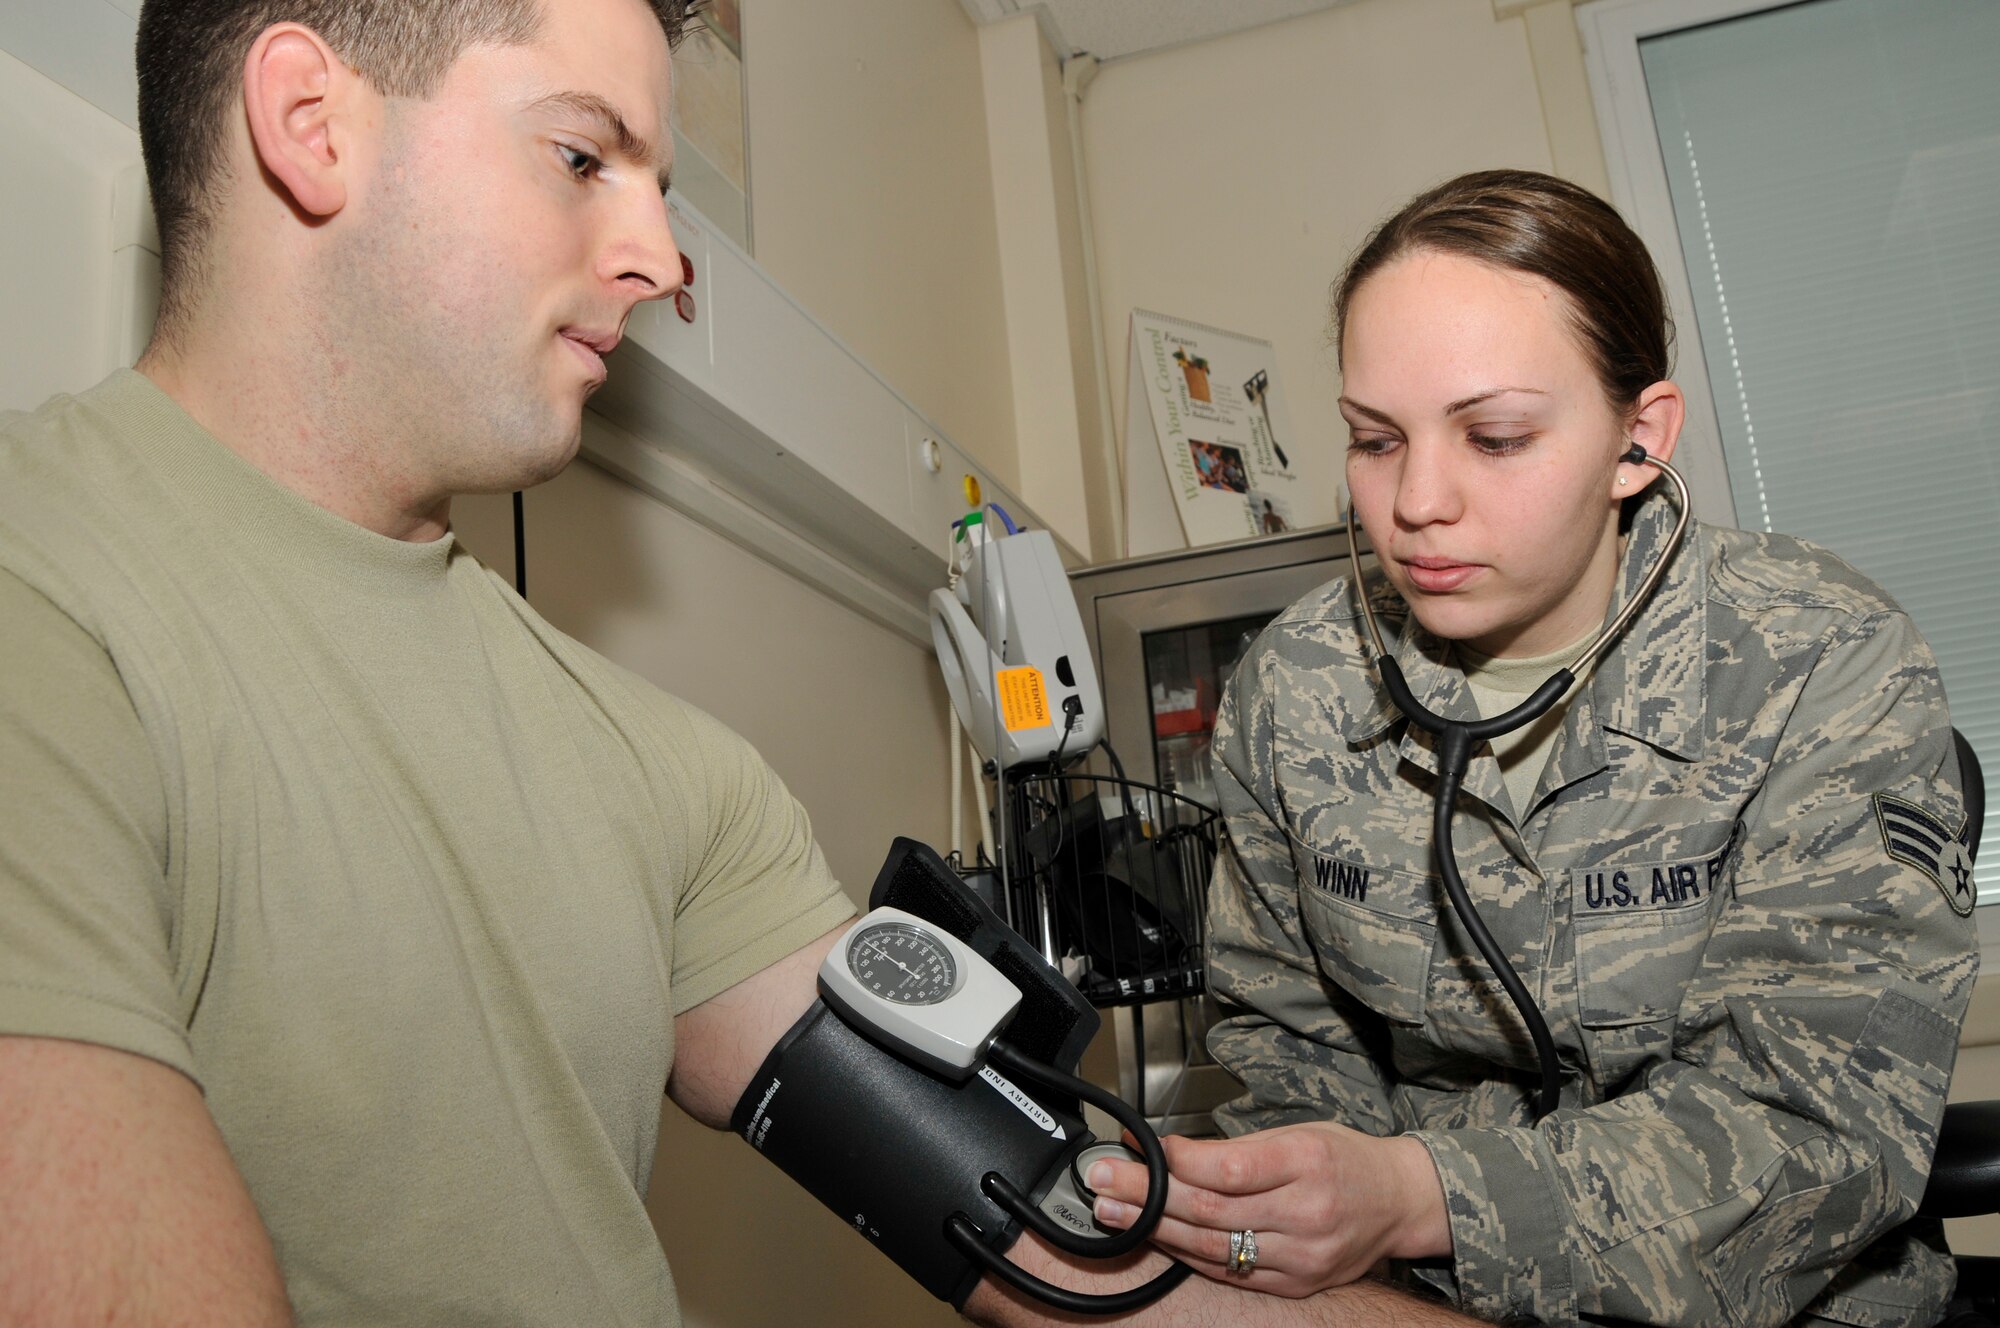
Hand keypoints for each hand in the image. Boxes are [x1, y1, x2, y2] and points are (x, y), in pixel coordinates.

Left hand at [1086, 1121, 1451, 1297]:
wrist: (1397, 1203)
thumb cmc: (1344, 1159)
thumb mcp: (1297, 1133)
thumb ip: (1235, 1148)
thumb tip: (1169, 1150)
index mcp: (1307, 1163)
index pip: (1227, 1169)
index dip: (1175, 1162)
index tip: (1137, 1149)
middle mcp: (1306, 1213)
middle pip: (1210, 1209)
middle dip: (1147, 1195)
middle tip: (1103, 1180)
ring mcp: (1301, 1256)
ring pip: (1212, 1247)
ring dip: (1154, 1228)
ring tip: (1113, 1212)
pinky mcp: (1295, 1284)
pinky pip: (1229, 1273)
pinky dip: (1187, 1255)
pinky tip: (1157, 1238)